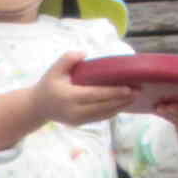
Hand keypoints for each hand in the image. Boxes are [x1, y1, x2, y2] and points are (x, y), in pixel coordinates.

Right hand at [0, 52, 132, 149]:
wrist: (38, 107)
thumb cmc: (48, 85)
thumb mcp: (54, 70)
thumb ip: (67, 59)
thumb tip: (83, 53)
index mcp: (68, 97)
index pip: (95, 95)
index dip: (113, 92)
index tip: (128, 88)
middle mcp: (74, 111)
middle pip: (103, 106)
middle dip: (122, 100)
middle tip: (138, 91)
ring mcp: (78, 119)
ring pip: (103, 114)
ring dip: (120, 106)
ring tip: (135, 97)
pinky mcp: (81, 123)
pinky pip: (100, 118)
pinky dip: (113, 111)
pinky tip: (123, 104)